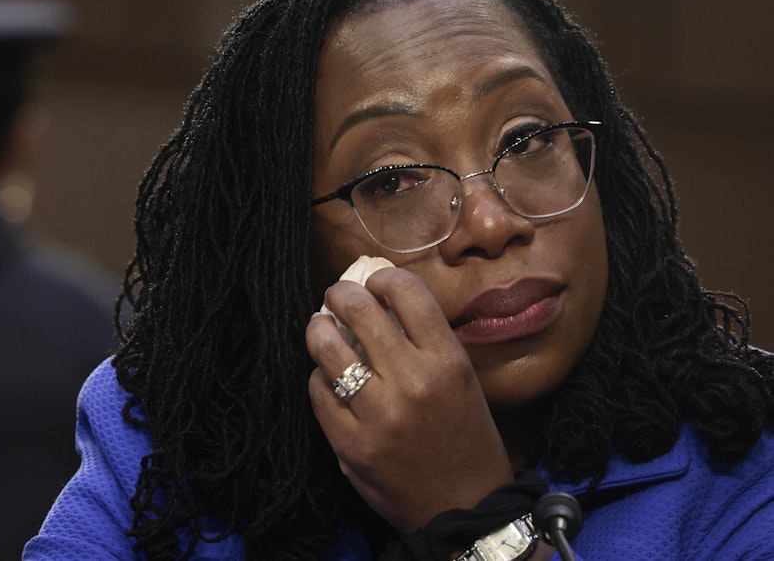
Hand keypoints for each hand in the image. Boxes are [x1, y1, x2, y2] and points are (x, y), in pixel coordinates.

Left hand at [307, 266, 513, 531]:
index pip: (405, 290)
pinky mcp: (350, 444)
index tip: (375, 284)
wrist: (463, 507)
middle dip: (340, 293)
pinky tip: (328, 377)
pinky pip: (318, 391)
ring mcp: (378, 414)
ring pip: (327, 346)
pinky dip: (319, 377)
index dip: (382, 278)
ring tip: (320, 328)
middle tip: (337, 296)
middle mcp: (413, 381)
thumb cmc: (466, 436)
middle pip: (358, 309)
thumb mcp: (461, 379)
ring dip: (318, 328)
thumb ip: (424, 340)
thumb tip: (378, 299)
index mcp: (447, 361)